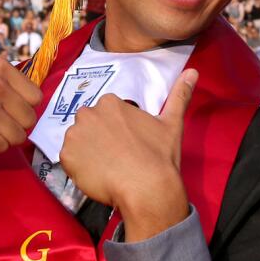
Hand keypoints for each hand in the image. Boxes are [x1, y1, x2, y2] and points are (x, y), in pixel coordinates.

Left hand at [60, 68, 197, 241]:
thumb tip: (193, 72)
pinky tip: (98, 175)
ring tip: (107, 167)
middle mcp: (88, 113)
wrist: (147, 188)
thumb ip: (179, 95)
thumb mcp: (172, 123)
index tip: (125, 143)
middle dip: (98, 138)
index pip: (105, 114)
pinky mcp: (66, 157)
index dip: (115, 130)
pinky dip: (79, 168)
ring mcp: (74, 135)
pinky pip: (68, 161)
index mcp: (110, 103)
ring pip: (78, 142)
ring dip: (87, 152)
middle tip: (116, 156)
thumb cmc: (159, 156)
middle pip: (88, 126)